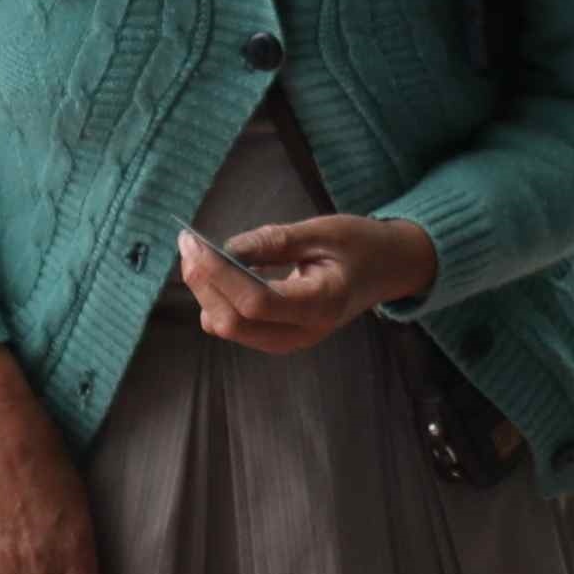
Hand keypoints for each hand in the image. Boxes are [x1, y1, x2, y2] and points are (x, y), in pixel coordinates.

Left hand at [178, 210, 434, 355]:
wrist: (385, 270)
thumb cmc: (359, 246)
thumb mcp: (322, 232)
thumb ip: (274, 242)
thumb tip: (224, 248)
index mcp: (321, 304)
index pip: (256, 302)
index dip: (218, 275)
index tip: (194, 242)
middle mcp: (303, 333)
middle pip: (234, 322)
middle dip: (203, 285)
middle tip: (188, 244)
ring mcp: (290, 341)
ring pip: (229, 329)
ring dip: (205, 293)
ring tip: (198, 255)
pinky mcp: (278, 338)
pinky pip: (235, 327)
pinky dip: (216, 300)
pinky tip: (217, 272)